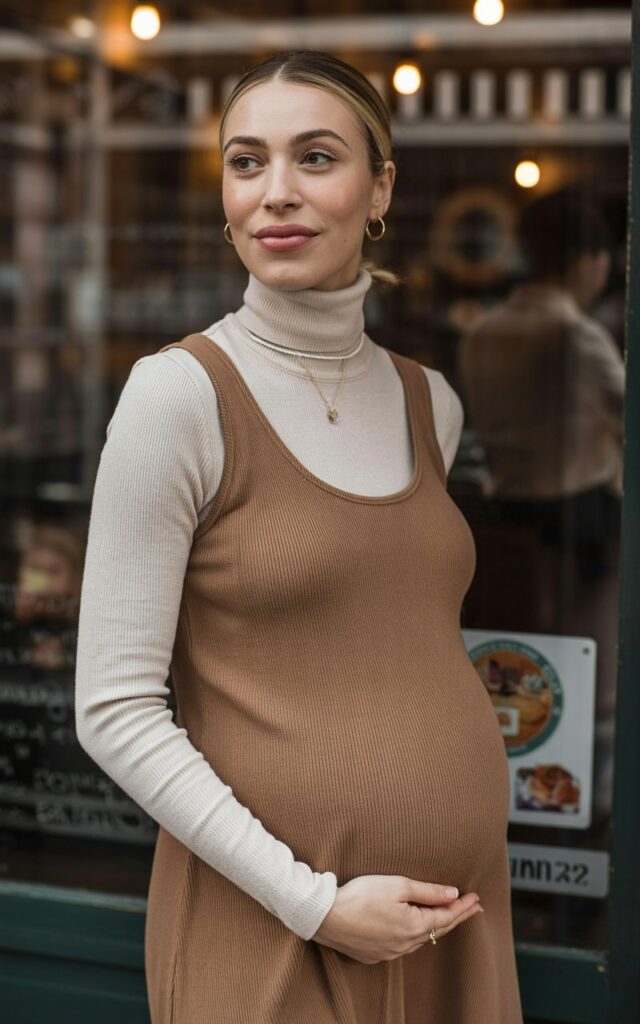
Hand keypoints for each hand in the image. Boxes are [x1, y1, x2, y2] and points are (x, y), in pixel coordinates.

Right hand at [311, 874, 482, 963]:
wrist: (326, 916)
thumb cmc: (361, 896)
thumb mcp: (398, 885)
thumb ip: (428, 891)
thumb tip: (454, 894)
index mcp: (414, 926)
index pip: (446, 916)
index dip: (463, 907)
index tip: (476, 898)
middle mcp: (405, 944)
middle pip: (438, 930)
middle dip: (456, 917)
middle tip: (473, 909)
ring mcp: (390, 952)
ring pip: (421, 939)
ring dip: (436, 926)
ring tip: (448, 917)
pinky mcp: (376, 955)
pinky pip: (403, 945)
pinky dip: (415, 935)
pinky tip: (415, 929)